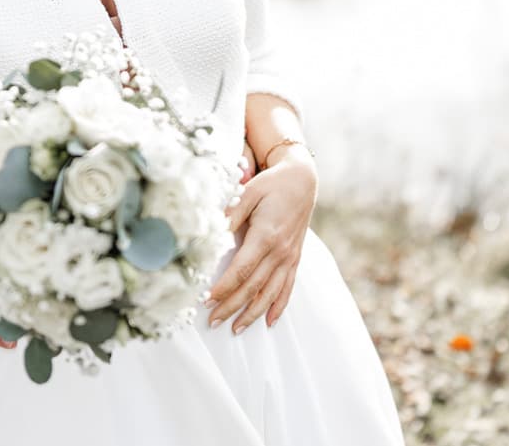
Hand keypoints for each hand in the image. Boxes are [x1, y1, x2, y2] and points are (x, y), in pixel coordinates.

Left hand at [207, 147, 315, 333]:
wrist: (301, 180)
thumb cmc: (270, 184)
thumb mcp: (247, 193)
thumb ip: (229, 216)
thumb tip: (210, 235)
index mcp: (266, 236)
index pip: (241, 270)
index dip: (224, 288)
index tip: (206, 300)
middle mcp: (280, 251)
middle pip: (254, 287)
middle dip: (232, 306)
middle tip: (213, 321)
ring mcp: (290, 257)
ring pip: (271, 293)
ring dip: (253, 313)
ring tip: (236, 328)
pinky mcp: (295, 259)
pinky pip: (288, 288)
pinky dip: (278, 306)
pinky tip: (270, 322)